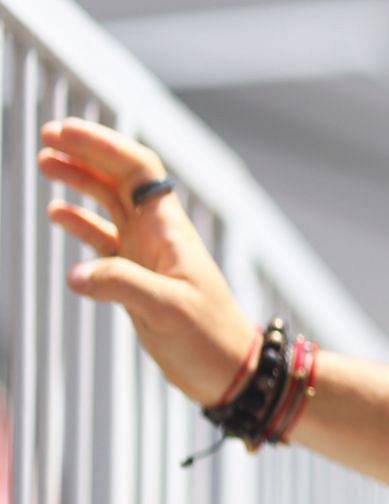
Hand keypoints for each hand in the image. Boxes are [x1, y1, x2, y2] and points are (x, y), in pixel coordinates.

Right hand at [38, 117, 257, 406]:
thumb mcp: (167, 311)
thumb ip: (122, 287)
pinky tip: (57, 212)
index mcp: (169, 230)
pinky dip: (82, 222)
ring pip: (109, 204)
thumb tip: (76, 274)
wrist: (228, 371)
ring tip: (45, 162)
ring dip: (79, 180)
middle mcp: (157, 234)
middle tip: (46, 135)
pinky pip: (105, 239)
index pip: (137, 170)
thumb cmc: (208, 338)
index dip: (103, 146)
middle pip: (119, 179)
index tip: (66, 132)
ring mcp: (146, 254)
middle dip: (87, 153)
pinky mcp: (136, 278)